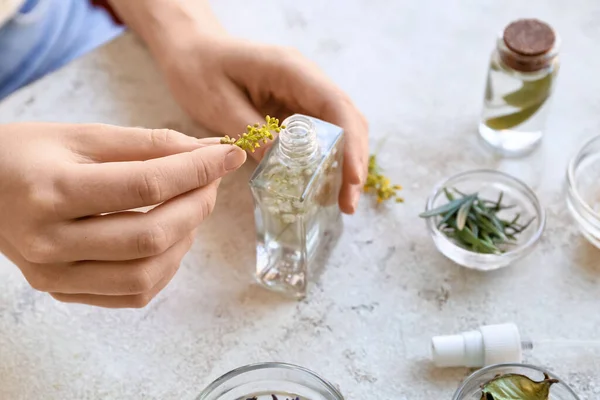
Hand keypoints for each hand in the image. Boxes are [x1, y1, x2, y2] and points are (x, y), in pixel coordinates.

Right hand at [0, 123, 245, 307]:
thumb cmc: (27, 154)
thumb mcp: (83, 135)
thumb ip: (150, 144)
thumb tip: (210, 151)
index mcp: (51, 191)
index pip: (146, 186)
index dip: (198, 170)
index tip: (230, 155)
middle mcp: (50, 242)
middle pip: (151, 236)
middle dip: (197, 205)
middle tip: (211, 181)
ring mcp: (54, 275)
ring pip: (146, 274)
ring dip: (185, 240)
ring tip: (190, 208)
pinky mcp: (62, 292)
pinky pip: (132, 294)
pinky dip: (164, 267)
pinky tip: (168, 239)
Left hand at [157, 36, 368, 213]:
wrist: (191, 51)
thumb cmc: (199, 70)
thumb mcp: (219, 104)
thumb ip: (252, 133)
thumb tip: (283, 167)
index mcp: (291, 71)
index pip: (335, 107)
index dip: (350, 144)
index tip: (352, 179)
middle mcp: (307, 81)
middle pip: (347, 121)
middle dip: (353, 162)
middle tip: (348, 203)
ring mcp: (303, 95)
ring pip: (339, 130)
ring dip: (344, 165)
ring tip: (341, 202)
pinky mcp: (295, 109)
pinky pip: (320, 135)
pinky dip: (326, 160)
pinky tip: (322, 186)